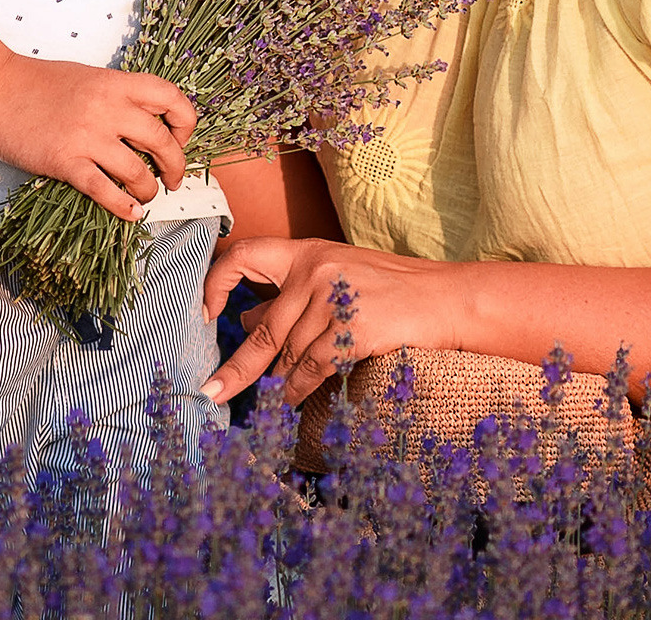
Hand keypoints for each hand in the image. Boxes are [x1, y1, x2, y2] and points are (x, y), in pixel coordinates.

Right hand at [0, 55, 196, 221]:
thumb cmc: (39, 83)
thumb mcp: (89, 78)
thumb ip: (118, 96)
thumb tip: (147, 121)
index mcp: (116, 83)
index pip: (171, 98)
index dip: (186, 121)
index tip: (182, 137)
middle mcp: (107, 107)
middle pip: (161, 141)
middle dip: (175, 166)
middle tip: (173, 179)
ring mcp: (86, 136)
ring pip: (137, 172)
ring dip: (149, 190)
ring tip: (147, 196)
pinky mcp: (65, 162)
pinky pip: (104, 190)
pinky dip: (124, 207)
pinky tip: (131, 213)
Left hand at [200, 235, 462, 403]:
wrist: (446, 297)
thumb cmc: (391, 289)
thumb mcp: (336, 278)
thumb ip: (292, 295)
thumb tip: (244, 319)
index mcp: (308, 251)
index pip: (245, 253)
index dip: (216, 282)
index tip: (204, 313)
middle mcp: (316, 268)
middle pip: (263, 327)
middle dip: (236, 367)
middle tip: (209, 392)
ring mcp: (336, 296)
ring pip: (289, 353)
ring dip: (279, 383)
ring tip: (275, 398)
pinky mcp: (355, 326)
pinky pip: (312, 367)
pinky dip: (298, 389)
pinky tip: (292, 400)